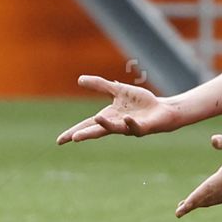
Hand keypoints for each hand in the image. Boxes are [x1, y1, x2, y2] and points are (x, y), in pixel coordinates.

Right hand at [56, 74, 181, 142]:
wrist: (162, 109)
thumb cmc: (140, 103)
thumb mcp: (117, 90)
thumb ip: (100, 85)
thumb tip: (79, 79)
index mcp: (108, 117)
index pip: (87, 125)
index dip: (74, 132)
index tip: (59, 141)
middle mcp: (116, 125)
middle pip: (98, 131)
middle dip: (86, 134)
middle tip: (73, 138)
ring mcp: (129, 128)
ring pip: (116, 128)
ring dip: (106, 125)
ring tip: (97, 119)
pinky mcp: (143, 128)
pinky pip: (136, 127)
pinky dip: (131, 123)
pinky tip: (127, 118)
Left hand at [174, 128, 221, 216]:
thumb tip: (212, 141)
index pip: (207, 190)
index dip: (193, 200)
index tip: (182, 209)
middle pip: (210, 198)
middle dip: (194, 204)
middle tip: (179, 211)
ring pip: (218, 199)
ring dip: (204, 203)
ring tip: (190, 205)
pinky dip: (215, 200)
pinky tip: (210, 199)